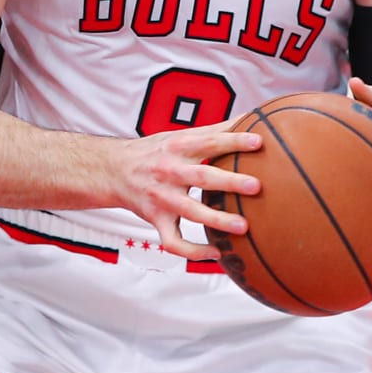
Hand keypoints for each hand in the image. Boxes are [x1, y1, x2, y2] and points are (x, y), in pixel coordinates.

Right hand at [107, 123, 263, 261]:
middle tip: (256, 186)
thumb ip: (213, 131)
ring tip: (243, 226)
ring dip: (217, 220)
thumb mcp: (178, 135)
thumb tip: (251, 119)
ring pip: (190, 211)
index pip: (209, 142)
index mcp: (177, 147)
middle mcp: (169, 171)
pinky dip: (193, 251)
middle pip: (201, 176)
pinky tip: (216, 253)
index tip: (259, 142)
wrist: (112, 170)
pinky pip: (174, 241)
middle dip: (229, 182)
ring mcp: (162, 198)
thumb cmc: (154, 151)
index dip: (233, 141)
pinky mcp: (156, 220)